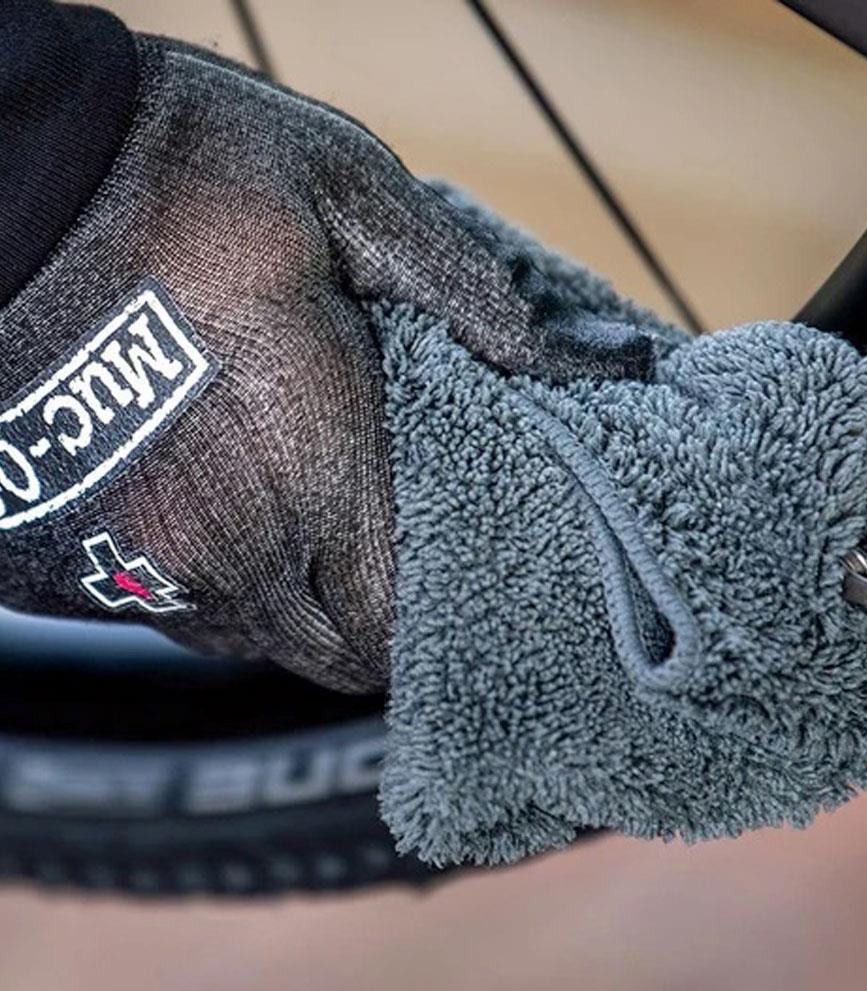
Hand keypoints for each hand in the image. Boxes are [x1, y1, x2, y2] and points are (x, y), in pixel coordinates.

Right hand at [0, 36, 659, 691]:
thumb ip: (452, 286)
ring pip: (250, 640)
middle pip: (332, 655)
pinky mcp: (61, 555)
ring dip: (295, 609)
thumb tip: (530, 353)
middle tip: (392, 570)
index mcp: (314, 470)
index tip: (453, 592)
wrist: (1, 175)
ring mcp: (134, 561)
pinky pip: (166, 610)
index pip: (395, 622)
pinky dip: (211, 587)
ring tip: (310, 538)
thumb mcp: (347, 192)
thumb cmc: (175, 177)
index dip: (433, 624)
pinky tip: (219, 519)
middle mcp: (226, 545)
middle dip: (375, 628)